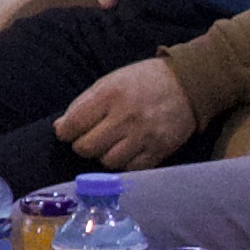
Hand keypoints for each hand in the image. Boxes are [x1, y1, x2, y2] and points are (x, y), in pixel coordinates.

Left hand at [53, 52, 202, 167]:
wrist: (188, 83)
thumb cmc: (142, 81)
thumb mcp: (109, 81)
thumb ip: (82, 104)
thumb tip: (61, 128)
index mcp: (110, 95)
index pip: (73, 125)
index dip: (66, 132)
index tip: (69, 132)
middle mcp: (126, 117)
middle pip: (87, 148)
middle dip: (83, 145)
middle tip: (91, 138)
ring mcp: (145, 135)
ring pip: (108, 162)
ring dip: (104, 155)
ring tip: (111, 144)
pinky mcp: (160, 150)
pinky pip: (132, 169)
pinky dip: (125, 163)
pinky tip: (128, 151)